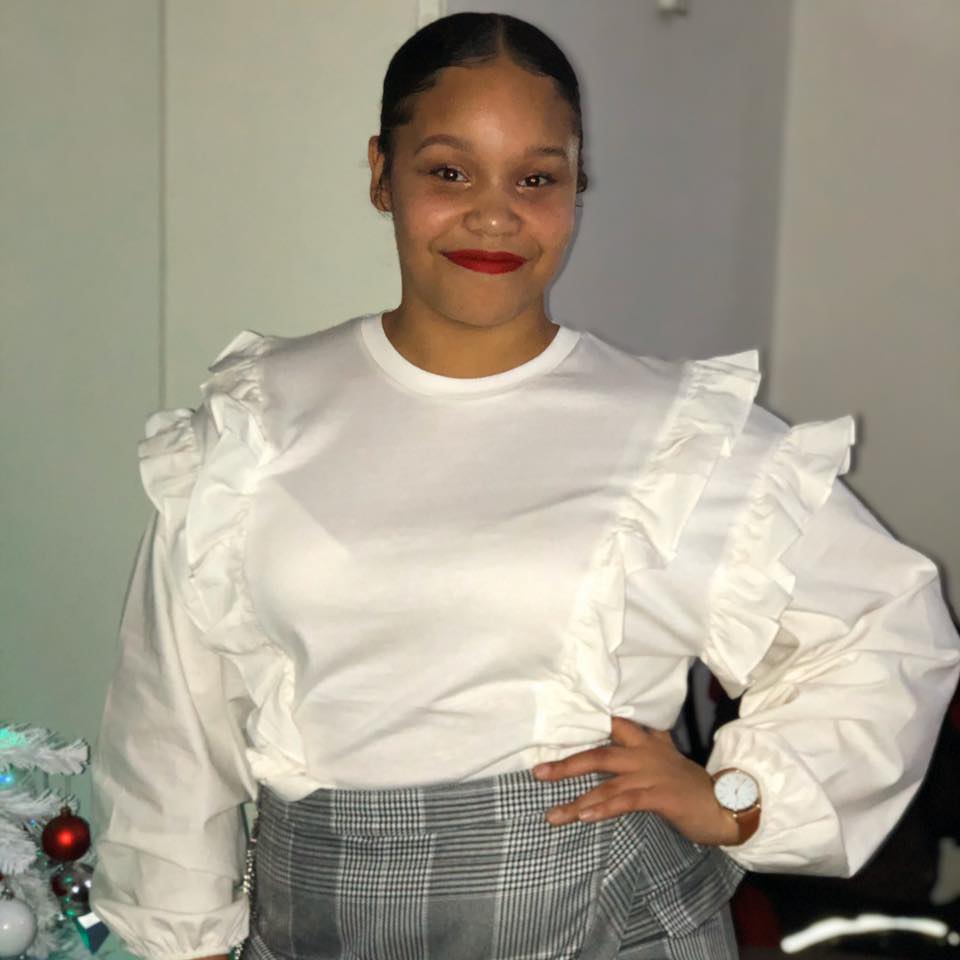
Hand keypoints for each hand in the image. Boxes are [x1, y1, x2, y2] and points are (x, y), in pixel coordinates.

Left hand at [532, 717, 740, 845]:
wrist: (726, 805)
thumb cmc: (690, 785)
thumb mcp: (667, 757)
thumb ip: (646, 742)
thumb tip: (621, 728)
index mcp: (646, 742)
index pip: (612, 725)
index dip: (584, 724)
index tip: (554, 727)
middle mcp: (645, 754)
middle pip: (599, 753)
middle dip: (567, 764)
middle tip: (538, 773)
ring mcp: (652, 774)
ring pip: (607, 783)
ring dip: (577, 800)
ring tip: (553, 814)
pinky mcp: (660, 796)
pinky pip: (625, 801)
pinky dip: (603, 808)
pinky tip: (585, 816)